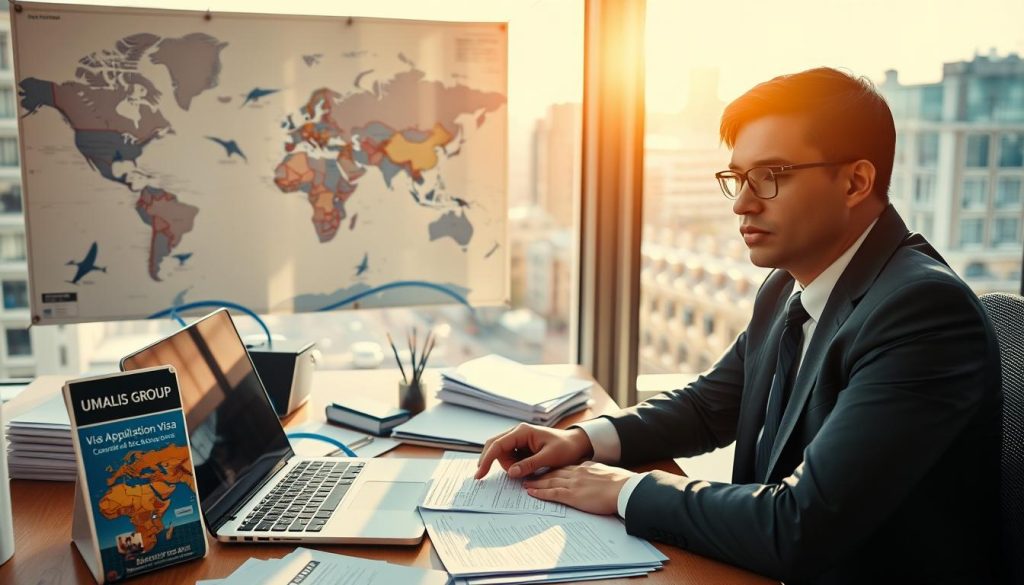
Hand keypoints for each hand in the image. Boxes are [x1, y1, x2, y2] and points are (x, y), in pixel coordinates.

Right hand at [475, 423, 593, 478]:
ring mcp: (518, 439)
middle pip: (495, 447)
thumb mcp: (549, 457)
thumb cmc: (565, 447)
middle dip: (493, 462)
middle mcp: (517, 433)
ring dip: (508, 466)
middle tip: (490, 476)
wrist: (576, 444)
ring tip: (529, 469)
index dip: (486, 459)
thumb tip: (511, 472)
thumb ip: (529, 465)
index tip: (480, 474)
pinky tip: (526, 468)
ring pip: (502, 454)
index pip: (497, 445)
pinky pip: (510, 457)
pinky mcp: (521, 446)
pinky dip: (513, 465)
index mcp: (522, 431)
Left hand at [524, 461, 633, 514]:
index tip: (545, 470)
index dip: (554, 469)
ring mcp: (573, 483)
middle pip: (554, 473)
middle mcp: (577, 473)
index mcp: (586, 468)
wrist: (625, 488)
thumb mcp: (607, 473)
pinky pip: (552, 493)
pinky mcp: (573, 495)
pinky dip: (540, 493)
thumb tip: (597, 474)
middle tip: (529, 476)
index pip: (565, 468)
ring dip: (536, 483)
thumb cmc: (621, 483)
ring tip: (525, 484)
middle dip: (540, 474)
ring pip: (549, 481)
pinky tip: (531, 493)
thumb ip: (598, 472)